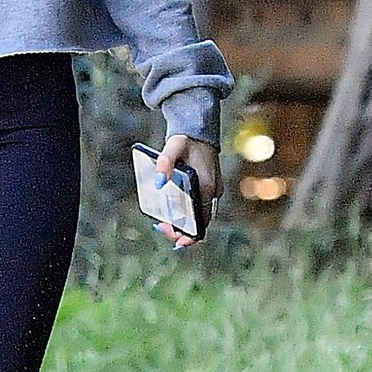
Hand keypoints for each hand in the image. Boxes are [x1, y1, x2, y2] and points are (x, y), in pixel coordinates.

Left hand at [154, 134, 220, 249]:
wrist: (198, 130)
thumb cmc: (186, 140)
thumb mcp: (173, 147)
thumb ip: (165, 163)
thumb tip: (158, 183)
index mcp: (208, 188)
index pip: (202, 221)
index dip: (190, 235)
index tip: (176, 241)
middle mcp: (213, 192)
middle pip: (200, 223)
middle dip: (181, 230)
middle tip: (160, 227)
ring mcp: (212, 191)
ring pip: (199, 216)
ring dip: (183, 223)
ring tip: (163, 222)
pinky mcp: (208, 188)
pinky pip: (198, 207)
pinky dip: (186, 214)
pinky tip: (171, 212)